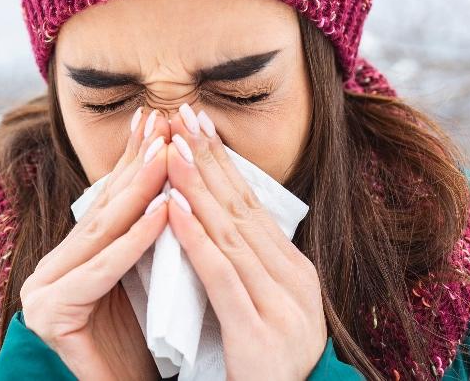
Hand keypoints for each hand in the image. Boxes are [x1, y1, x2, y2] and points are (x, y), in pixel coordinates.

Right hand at [20, 106, 170, 380]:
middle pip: (104, 211)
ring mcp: (42, 294)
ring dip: (139, 191)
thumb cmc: (152, 345)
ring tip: (167, 155)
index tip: (158, 119)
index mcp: (68, 260)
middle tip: (163, 122)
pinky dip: (135, 240)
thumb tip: (174, 170)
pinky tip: (163, 212)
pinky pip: (101, 272)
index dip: (133, 159)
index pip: (107, 202)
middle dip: (137, 165)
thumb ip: (147, 233)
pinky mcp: (50, 316)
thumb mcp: (151, 276)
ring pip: (101, 234)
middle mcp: (48, 272)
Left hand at [162, 104, 326, 380]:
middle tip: (184, 115)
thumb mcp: (263, 309)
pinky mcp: (259, 332)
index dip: (225, 163)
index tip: (199, 124)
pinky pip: (221, 275)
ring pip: (231, 234)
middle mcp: (296, 282)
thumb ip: (246, 269)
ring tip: (173, 149)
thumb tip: (215, 219)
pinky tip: (173, 209)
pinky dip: (196, 238)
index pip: (254, 206)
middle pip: (244, 209)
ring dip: (198, 187)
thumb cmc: (263, 370)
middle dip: (211, 159)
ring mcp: (281, 306)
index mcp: (297, 273)